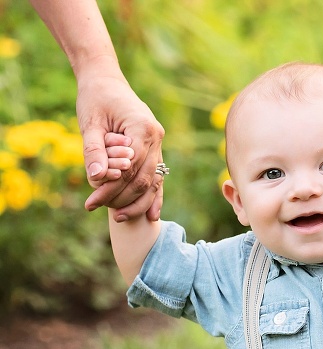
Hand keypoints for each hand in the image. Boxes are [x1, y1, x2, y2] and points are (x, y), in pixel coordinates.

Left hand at [78, 74, 164, 220]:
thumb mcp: (89, 123)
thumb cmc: (96, 99)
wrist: (106, 81)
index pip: (129, 168)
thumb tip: (96, 178)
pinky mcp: (155, 150)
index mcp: (142, 128)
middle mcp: (156, 138)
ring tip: (120, 218)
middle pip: (142, 178)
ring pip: (153, 181)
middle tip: (100, 210)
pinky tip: (151, 215)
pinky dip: (154, 196)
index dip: (111, 188)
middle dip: (122, 198)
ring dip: (138, 202)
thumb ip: (94, 150)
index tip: (91, 202)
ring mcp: (159, 145)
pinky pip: (157, 177)